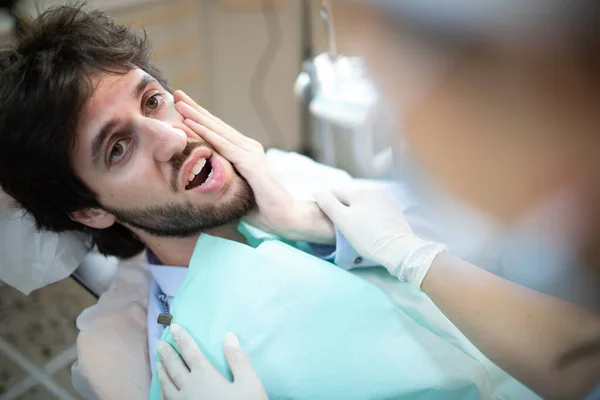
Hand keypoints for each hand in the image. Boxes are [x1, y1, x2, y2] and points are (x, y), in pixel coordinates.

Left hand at [157, 324, 267, 399]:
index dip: (182, 338)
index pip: (190, 352)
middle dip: (167, 353)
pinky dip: (162, 392)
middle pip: (174, 366)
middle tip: (160, 343)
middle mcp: (189, 387)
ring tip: (158, 362)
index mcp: (205, 376)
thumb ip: (238, 359)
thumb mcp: (249, 383)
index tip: (174, 326)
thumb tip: (228, 336)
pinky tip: (162, 390)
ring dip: (162, 371)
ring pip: (167, 384)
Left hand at [174, 90, 334, 243]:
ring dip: (197, 115)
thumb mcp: (236, 191)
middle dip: (196, 109)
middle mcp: (249, 148)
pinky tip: (190, 123)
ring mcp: (251, 153)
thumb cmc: (263, 209)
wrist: (287, 217)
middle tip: (177, 94)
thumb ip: (222, 181)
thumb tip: (201, 185)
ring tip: (180, 102)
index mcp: (245, 153)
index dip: (200, 118)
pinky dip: (206, 133)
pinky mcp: (252, 164)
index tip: (181, 106)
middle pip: (217, 126)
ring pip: (218, 131)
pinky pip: (224, 146)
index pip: (219, 132)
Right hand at [313, 184, 445, 286]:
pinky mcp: (394, 211)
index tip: (320, 213)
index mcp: (360, 190)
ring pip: (363, 203)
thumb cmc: (367, 236)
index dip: (325, 201)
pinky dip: (367, 214)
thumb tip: (316, 190)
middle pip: (350, 196)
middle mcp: (374, 190)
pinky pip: (374, 209)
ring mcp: (386, 200)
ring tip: (350, 225)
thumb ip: (327, 202)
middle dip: (341, 205)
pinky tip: (366, 226)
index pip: (335, 192)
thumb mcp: (342, 220)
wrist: (399, 250)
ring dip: (354, 210)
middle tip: (334, 221)